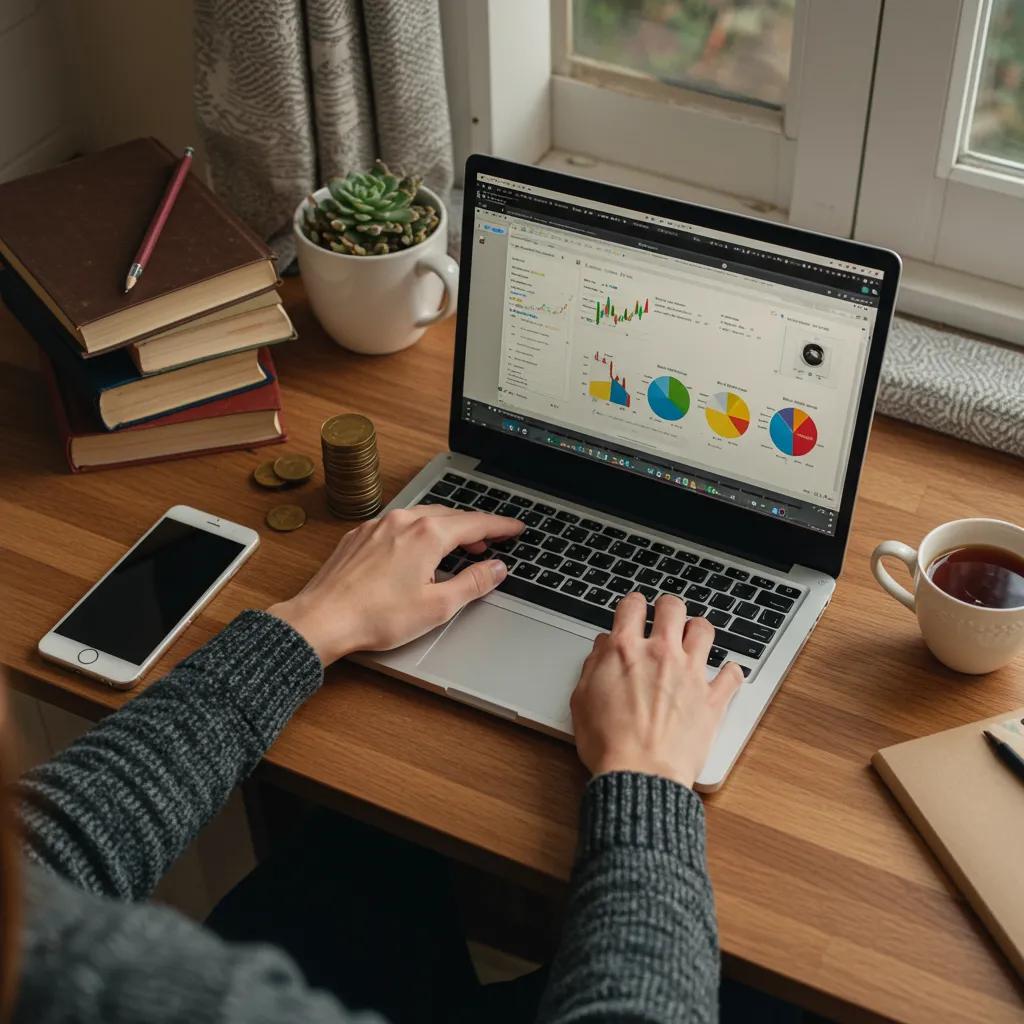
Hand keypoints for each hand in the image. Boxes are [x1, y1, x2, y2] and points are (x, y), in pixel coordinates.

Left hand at [269, 506, 523, 663]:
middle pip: (450, 516)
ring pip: (422, 517)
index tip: (516, 528)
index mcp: (427, 534)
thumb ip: (473, 583)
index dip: (501, 526)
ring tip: (458, 546)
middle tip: (492, 541)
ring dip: (446, 528)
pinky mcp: (359, 536)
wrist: (323, 619)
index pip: (476, 522)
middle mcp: (403, 521)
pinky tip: (417, 551)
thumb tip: (497, 569)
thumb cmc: (376, 617)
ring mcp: (378, 525)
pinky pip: (398, 525)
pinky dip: (418, 532)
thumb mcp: (438, 606)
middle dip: (474, 527)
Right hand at [570, 593, 743, 788]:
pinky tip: (724, 674)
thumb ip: (594, 666)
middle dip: (668, 608)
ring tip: (693, 638)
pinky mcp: (712, 699)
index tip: (634, 610)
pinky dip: (729, 672)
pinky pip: (731, 675)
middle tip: (666, 617)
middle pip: (672, 608)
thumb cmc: (608, 744)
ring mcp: (690, 674)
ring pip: (704, 630)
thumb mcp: (582, 699)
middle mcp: (660, 654)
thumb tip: (602, 648)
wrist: (639, 775)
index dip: (633, 605)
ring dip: (698, 630)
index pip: (632, 606)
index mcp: (625, 650)